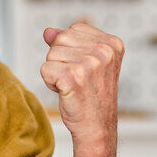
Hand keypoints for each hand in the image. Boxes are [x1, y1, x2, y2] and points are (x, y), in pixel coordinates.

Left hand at [39, 22, 122, 143]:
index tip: (84, 68)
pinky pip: (45, 69)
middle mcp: (104, 51)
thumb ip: (69, 43)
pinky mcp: (73, 77)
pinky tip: (66, 92)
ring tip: (73, 86)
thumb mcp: (87, 63)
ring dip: (55, 72)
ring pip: (51, 54)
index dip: (71, 50)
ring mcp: (90, 63)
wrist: (97, 127)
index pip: (73, 29)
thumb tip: (48, 31)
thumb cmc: (92, 96)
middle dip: (61, 59)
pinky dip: (50, 83)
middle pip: (60, 39)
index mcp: (112, 43)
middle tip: (77, 79)